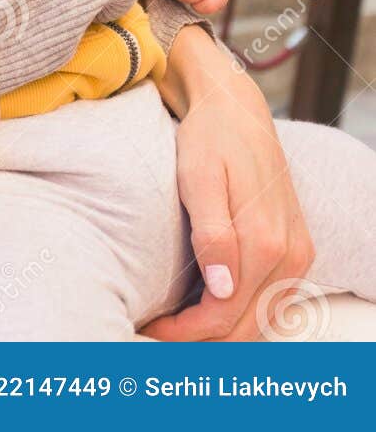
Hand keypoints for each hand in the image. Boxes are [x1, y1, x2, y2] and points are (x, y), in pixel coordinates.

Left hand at [139, 26, 314, 339]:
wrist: (235, 107)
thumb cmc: (210, 138)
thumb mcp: (200, 178)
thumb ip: (213, 235)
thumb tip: (222, 291)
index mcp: (266, 243)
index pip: (223, 315)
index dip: (184, 332)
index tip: (150, 329)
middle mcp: (289, 256)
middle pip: (243, 328)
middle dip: (199, 340)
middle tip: (156, 334)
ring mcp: (296, 254)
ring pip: (259, 320)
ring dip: (220, 332)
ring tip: (176, 327)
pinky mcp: (295, 248)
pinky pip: (270, 301)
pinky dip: (240, 315)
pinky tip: (207, 308)